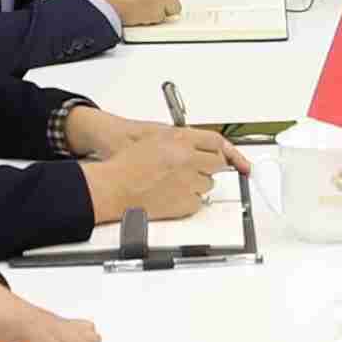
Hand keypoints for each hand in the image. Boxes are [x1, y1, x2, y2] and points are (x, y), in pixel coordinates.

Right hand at [73, 113, 231, 227]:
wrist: (114, 187)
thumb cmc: (126, 165)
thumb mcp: (155, 138)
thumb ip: (181, 140)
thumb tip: (200, 146)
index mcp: (181, 140)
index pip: (215, 141)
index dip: (222, 149)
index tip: (228, 155)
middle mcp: (188, 159)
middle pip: (216, 163)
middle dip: (209, 167)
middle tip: (197, 169)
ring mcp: (188, 181)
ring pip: (208, 184)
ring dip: (198, 183)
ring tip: (177, 183)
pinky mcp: (185, 202)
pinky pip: (199, 201)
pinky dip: (190, 200)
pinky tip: (174, 195)